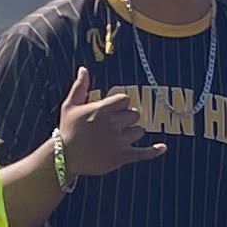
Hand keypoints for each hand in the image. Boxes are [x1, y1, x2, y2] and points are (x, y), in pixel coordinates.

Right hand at [55, 65, 160, 181]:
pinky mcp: (121, 157)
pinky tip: (162, 147)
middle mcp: (113, 124)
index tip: (113, 110)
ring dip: (132, 133)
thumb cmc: (67, 130)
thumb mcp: (70, 105)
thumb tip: (84, 69)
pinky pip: (143, 153)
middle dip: (126, 119)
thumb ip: (80, 86)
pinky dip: (154, 151)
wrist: (63, 157)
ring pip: (138, 131)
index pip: (125, 100)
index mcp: (102, 109)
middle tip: (114, 125)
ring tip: (117, 138)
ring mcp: (119, 141)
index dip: (120, 105)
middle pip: (134, 115)